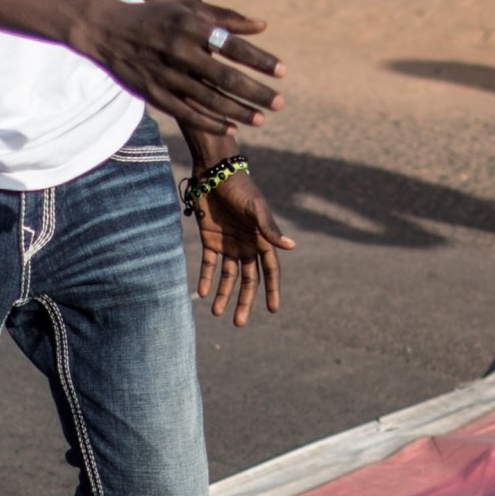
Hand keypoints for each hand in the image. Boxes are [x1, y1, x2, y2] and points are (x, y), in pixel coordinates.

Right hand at [77, 0, 284, 135]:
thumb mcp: (189, 8)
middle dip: (255, 92)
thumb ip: (226, 17)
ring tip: (261, 120)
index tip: (282, 71)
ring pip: (209, 100)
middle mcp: (180, 52)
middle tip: (280, 102)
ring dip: (238, 111)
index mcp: (191, 28)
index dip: (259, 60)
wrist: (109, 30)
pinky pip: (187, 114)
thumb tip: (262, 26)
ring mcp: (166, 76)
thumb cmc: (157, 17)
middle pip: (225, 78)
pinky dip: (210, 122)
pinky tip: (231, 127)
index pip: (233, 46)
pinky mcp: (155, 95)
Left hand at [194, 173, 294, 325]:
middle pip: (248, 280)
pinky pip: (209, 264)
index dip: (272, 290)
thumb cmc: (240, 188)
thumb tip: (291, 247)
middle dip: (244, 301)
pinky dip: (206, 278)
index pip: (270, 271)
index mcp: (261, 240)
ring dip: (223, 294)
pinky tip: (203, 293)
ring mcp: (229, 245)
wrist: (215, 173)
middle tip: (239, 323)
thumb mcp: (256, 208)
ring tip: (217, 313)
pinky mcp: (210, 240)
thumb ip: (269, 229)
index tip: (273, 310)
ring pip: (227, 276)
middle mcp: (247, 246)